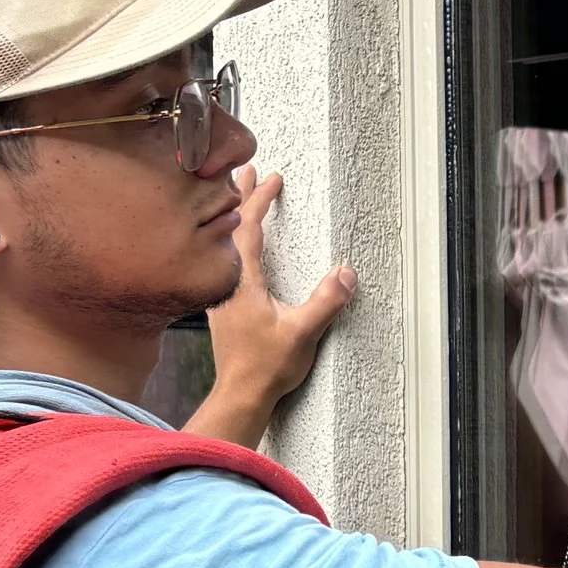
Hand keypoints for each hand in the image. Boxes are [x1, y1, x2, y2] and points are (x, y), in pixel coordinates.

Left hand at [188, 167, 355, 447]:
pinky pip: (226, 263)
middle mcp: (226, 283)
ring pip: (224, 245)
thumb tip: (345, 273)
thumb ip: (325, 302)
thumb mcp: (302, 334)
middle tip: (245, 171)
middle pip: (229, 229)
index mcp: (241, 282)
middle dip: (240, 198)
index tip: (273, 179)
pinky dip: (232, 244)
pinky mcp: (224, 308)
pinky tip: (240, 249)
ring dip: (234, 220)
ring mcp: (222, 296)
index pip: (247, 229)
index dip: (258, 201)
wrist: (240, 395)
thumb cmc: (265, 367)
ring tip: (240, 201)